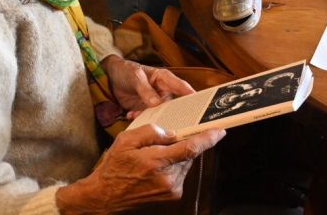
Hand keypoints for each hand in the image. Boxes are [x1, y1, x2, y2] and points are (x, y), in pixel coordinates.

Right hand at [55, 124, 225, 214]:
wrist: (106, 196)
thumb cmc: (114, 166)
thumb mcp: (126, 140)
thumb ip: (151, 132)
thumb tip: (171, 133)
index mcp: (156, 162)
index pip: (190, 148)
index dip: (207, 139)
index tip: (220, 131)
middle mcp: (168, 178)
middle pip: (188, 154)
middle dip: (183, 143)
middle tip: (169, 139)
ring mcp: (172, 189)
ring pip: (185, 163)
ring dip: (177, 155)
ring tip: (156, 154)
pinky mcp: (172, 195)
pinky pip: (180, 173)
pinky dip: (174, 165)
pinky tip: (157, 165)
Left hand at [102, 56, 193, 116]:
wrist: (111, 77)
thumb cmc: (126, 71)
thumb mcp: (135, 77)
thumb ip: (145, 89)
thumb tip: (157, 103)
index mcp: (164, 79)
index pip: (182, 88)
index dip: (193, 97)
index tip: (202, 108)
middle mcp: (163, 92)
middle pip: (176, 106)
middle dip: (176, 116)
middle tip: (176, 125)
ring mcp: (155, 102)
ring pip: (161, 115)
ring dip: (154, 119)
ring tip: (148, 123)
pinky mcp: (145, 110)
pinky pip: (147, 118)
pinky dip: (140, 119)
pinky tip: (131, 116)